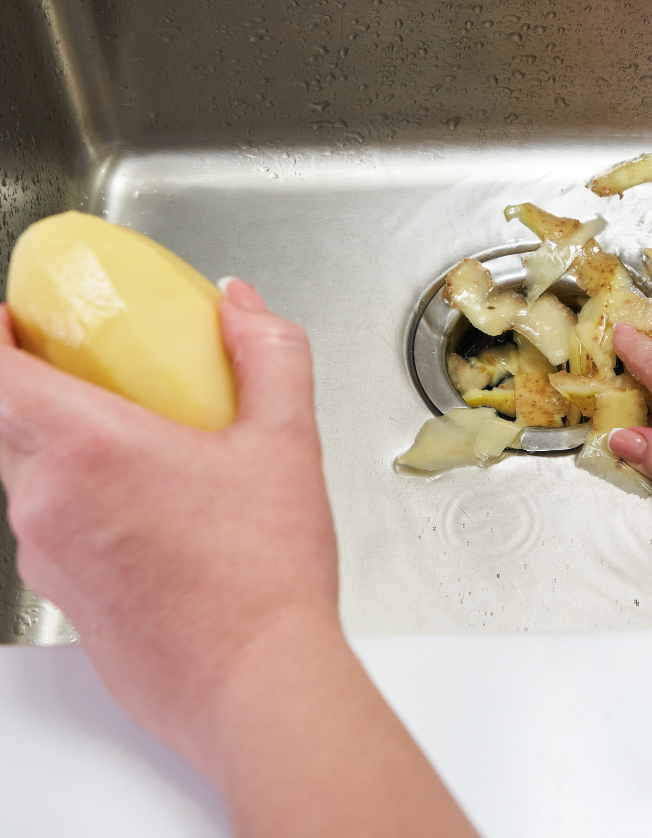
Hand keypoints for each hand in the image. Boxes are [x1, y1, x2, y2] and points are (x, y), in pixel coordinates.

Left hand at [0, 280, 476, 836]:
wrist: (256, 681)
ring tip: (127, 439)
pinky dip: (74, 497)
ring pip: (23, 477)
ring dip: (54, 444)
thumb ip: (268, 353)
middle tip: (80, 367)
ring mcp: (46, 557)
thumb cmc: (265, 574)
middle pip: (0, 421)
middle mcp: (47, 503)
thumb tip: (240, 305)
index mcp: (89, 449)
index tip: (14, 318)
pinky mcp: (63, 597)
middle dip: (27, 383)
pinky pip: (45, 526)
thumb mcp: (288, 440)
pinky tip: (145, 507)